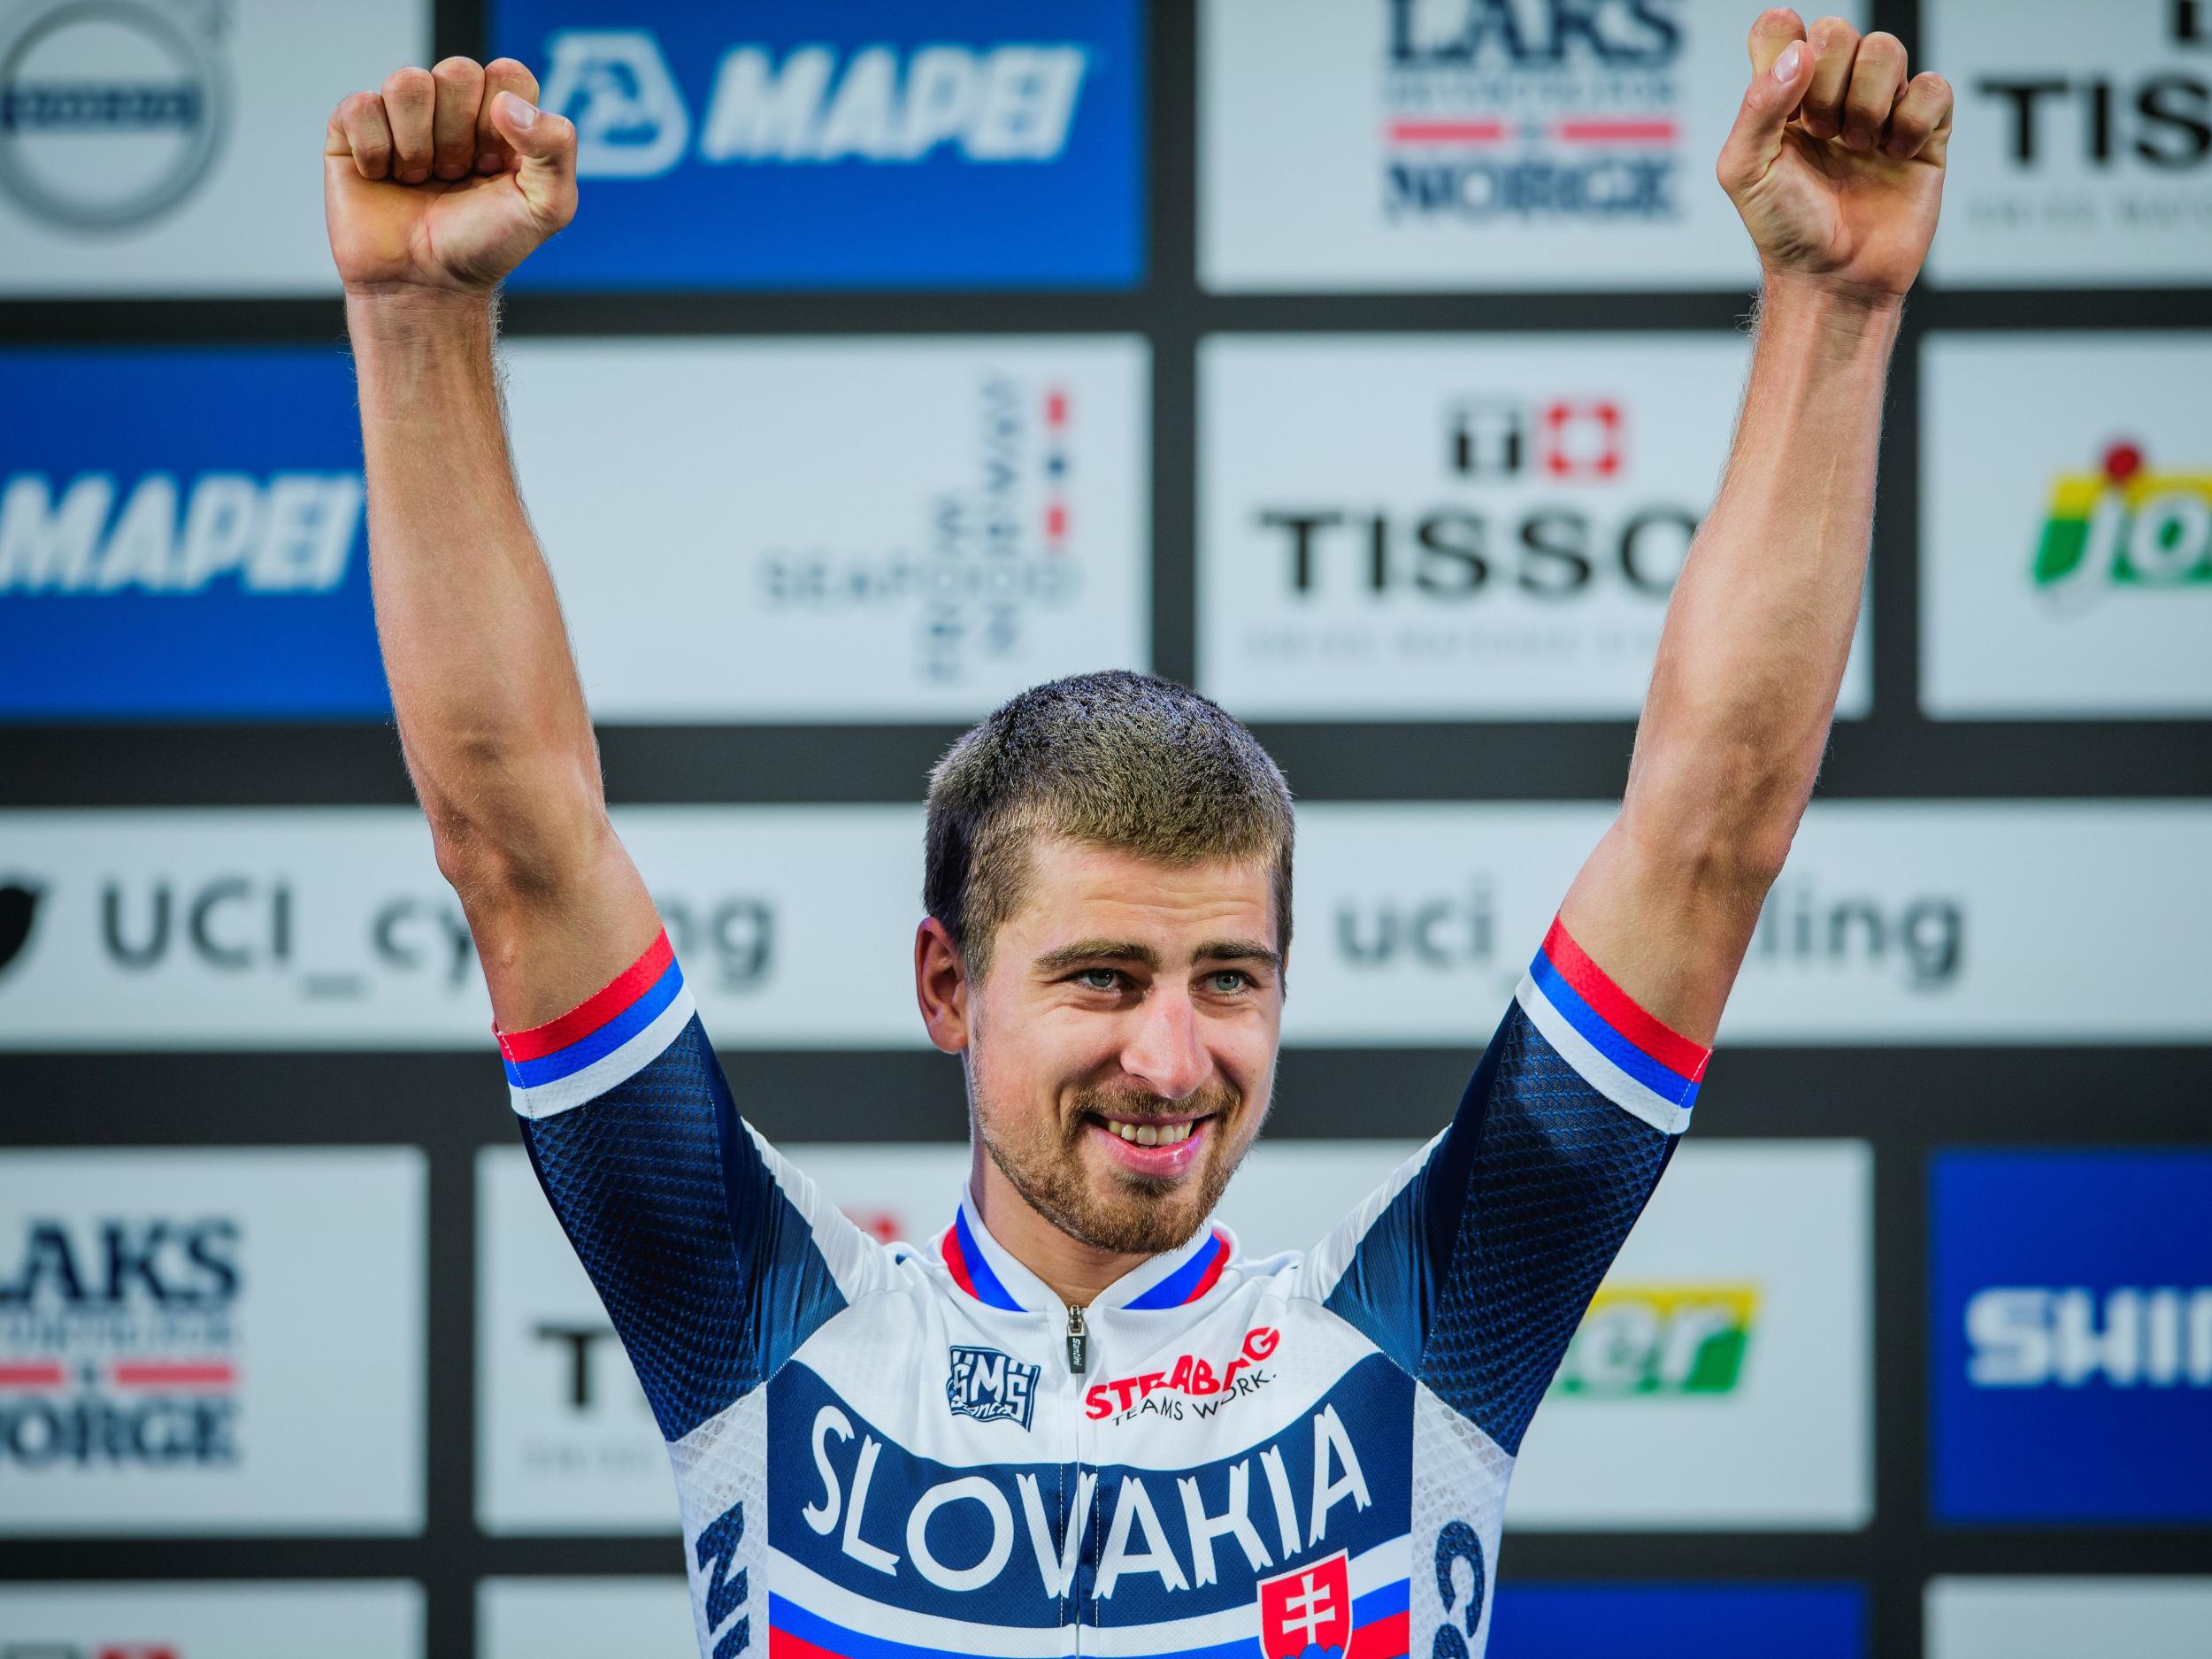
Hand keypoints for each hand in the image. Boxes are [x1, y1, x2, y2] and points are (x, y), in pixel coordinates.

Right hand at [324, 58, 575, 296]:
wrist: (426, 286)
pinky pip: (362, 106)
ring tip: (421, 179)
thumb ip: (556, 149)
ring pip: (407, 83)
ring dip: (417, 146)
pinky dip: (376, 153)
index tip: (496, 166)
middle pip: (457, 72)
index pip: (508, 74)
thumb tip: (508, 104)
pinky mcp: (354, 128)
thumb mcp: (547, 208)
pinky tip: (383, 178)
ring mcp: (401, 114)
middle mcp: (451, 107)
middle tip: (457, 176)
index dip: (503, 121)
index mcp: (501, 117)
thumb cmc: (486, 247)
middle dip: (460, 137)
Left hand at [1718, 10, 1952, 304]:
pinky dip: (1912, 120)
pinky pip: (1933, 86)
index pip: (1781, 29)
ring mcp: (1879, 109)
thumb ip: (1759, 106)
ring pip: (1887, 49)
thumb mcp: (1745, 171)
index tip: (1787, 83)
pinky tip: (1894, 156)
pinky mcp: (1924, 131)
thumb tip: (1800, 51)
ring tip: (1856, 147)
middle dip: (1827, 81)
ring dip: (1868, 101)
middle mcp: (1830, 95)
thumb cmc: (1783, 230)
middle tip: (1821, 132)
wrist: (1833, 278)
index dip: (1784, 40)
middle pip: (1839, 30)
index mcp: (1781, 98)